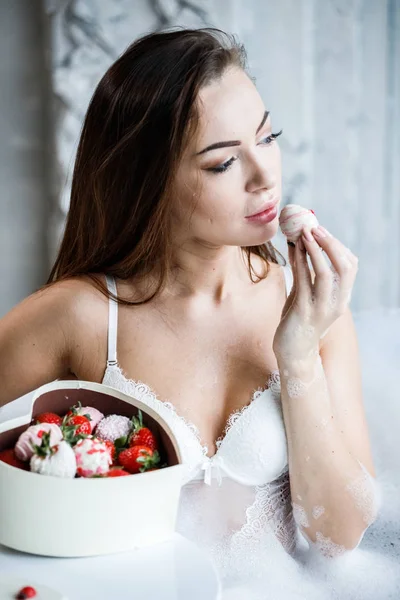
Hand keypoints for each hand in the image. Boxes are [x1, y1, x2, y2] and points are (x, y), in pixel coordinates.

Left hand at [273, 225, 358, 363]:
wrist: (293, 352)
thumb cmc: (298, 321)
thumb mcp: (304, 294)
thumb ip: (304, 273)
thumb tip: (297, 244)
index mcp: (342, 297)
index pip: (350, 266)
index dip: (338, 246)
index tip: (321, 231)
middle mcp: (337, 302)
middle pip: (344, 266)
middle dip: (330, 243)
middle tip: (314, 227)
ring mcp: (322, 308)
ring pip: (326, 273)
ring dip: (315, 250)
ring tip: (304, 233)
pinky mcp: (304, 311)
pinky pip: (304, 282)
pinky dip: (300, 262)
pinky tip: (293, 250)